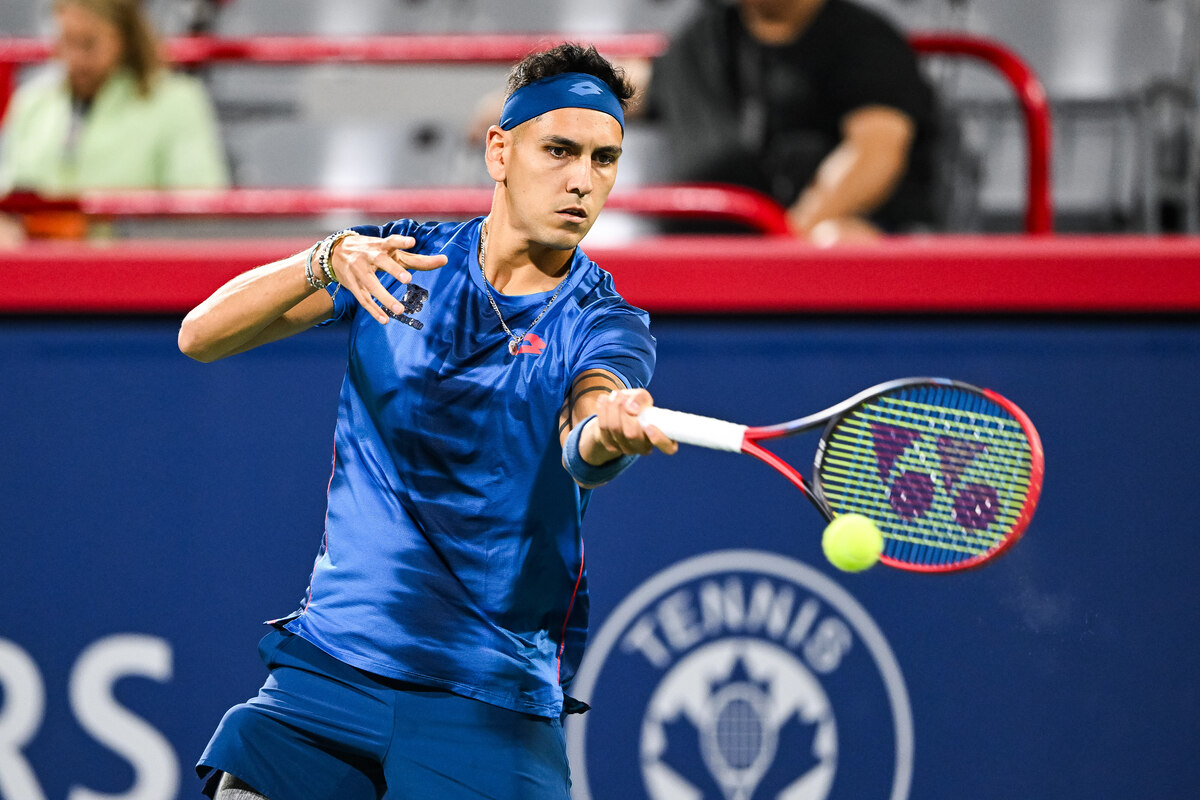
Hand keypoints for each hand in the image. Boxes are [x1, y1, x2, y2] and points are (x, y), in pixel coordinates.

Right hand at [330, 233, 447, 323]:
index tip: (412, 241)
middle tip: (407, 279)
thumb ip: (417, 259)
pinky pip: (363, 299)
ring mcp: (359, 271)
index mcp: (381, 245)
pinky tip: (385, 320)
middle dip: (393, 269)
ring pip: (371, 285)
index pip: (392, 241)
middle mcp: (369, 256)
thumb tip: (445, 260)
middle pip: (381, 261)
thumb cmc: (373, 251)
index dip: (401, 241)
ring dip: (385, 297)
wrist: (335, 252)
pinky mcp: (353, 285)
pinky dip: (373, 310)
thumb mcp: (392, 252)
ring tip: (400, 310)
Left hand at [586, 388, 677, 462]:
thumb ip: (640, 398)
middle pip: (632, 434)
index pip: (669, 447)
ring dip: (612, 407)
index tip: (649, 426)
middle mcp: (645, 446)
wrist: (617, 412)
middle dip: (624, 411)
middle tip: (622, 396)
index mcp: (661, 436)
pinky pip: (603, 428)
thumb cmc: (636, 405)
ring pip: (615, 429)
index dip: (659, 439)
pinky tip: (604, 400)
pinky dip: (602, 410)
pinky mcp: (612, 446)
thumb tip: (632, 408)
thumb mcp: (642, 396)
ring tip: (615, 395)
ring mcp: (628, 449)